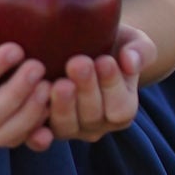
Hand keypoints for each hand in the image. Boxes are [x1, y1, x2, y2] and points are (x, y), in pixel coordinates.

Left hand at [46, 22, 156, 143]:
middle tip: (78, 63)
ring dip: (63, 105)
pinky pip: (39, 132)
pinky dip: (37, 125)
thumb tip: (130, 61)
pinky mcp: (43, 125)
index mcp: (121, 109)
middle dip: (86, 90)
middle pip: (93, 116)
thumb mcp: (132, 42)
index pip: (120, 107)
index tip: (104, 61)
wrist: (81, 44)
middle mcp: (96, 124)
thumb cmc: (112, 43)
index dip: (112, 85)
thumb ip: (140, 52)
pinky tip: (34, 103)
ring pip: (66, 126)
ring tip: (59, 82)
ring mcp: (69, 127)